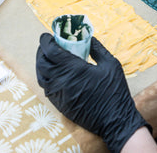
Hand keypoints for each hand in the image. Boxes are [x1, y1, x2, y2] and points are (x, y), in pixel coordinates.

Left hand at [36, 34, 150, 152]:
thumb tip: (88, 38)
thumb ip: (97, 49)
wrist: (114, 120)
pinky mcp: (59, 105)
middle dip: (42, 51)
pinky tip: (54, 74)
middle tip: (47, 45)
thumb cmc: (115, 91)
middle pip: (41, 62)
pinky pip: (47, 88)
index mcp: (73, 69)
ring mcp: (58, 95)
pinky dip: (46, 78)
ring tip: (49, 58)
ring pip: (41, 76)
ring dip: (42, 65)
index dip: (46, 41)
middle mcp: (61, 81)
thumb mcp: (111, 64)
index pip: (50, 51)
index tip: (47, 36)